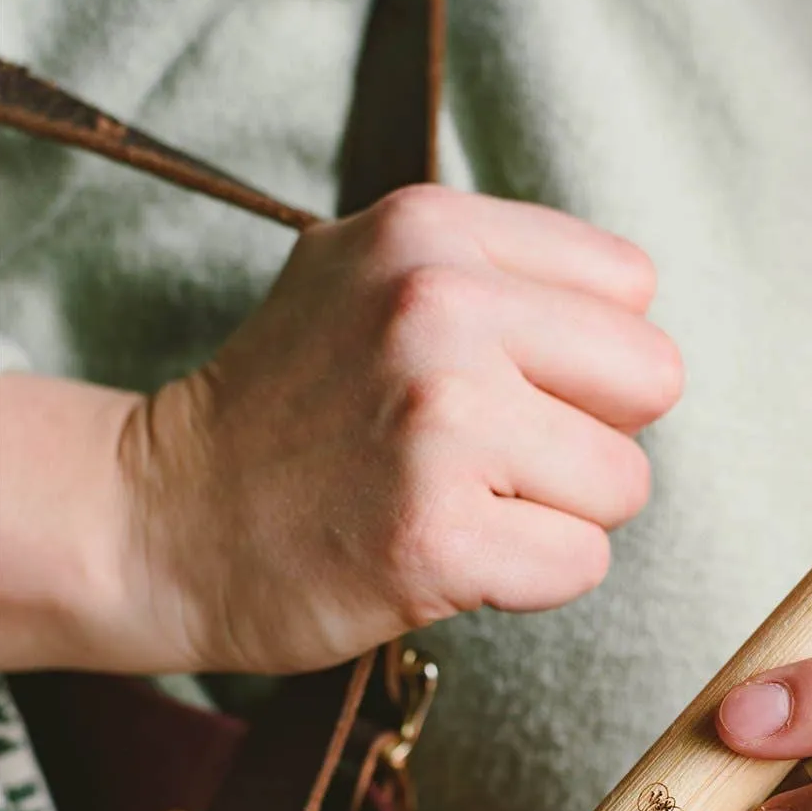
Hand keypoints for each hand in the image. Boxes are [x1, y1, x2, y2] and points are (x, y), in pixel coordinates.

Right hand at [114, 187, 681, 671]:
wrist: (159, 520)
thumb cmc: (287, 412)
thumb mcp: (367, 277)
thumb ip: (494, 269)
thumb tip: (635, 312)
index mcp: (430, 230)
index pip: (630, 287)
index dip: (584, 355)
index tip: (505, 387)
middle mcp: (438, 307)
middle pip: (652, 379)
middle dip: (591, 433)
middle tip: (495, 458)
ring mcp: (438, 421)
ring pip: (623, 483)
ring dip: (557, 514)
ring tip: (458, 502)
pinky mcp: (436, 534)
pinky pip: (580, 564)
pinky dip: (528, 579)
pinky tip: (446, 556)